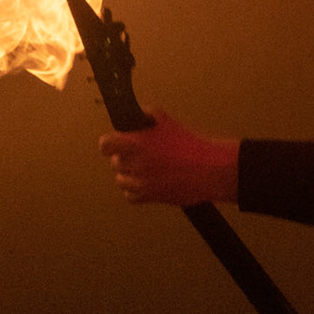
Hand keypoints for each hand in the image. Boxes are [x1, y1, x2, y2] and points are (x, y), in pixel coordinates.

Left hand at [99, 111, 237, 206]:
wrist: (208, 170)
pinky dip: (135, 190)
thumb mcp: (166, 120)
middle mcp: (134, 164)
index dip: (109, 144)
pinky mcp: (148, 197)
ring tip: (146, 168)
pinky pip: (129, 196)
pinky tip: (147, 182)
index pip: (105, 145)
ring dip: (129, 174)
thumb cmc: (190, 145)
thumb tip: (136, 117)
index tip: (116, 143)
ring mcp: (140, 183)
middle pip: (115, 163)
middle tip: (141, 154)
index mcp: (136, 144)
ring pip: (121, 180)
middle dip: (124, 158)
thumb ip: (146, 115)